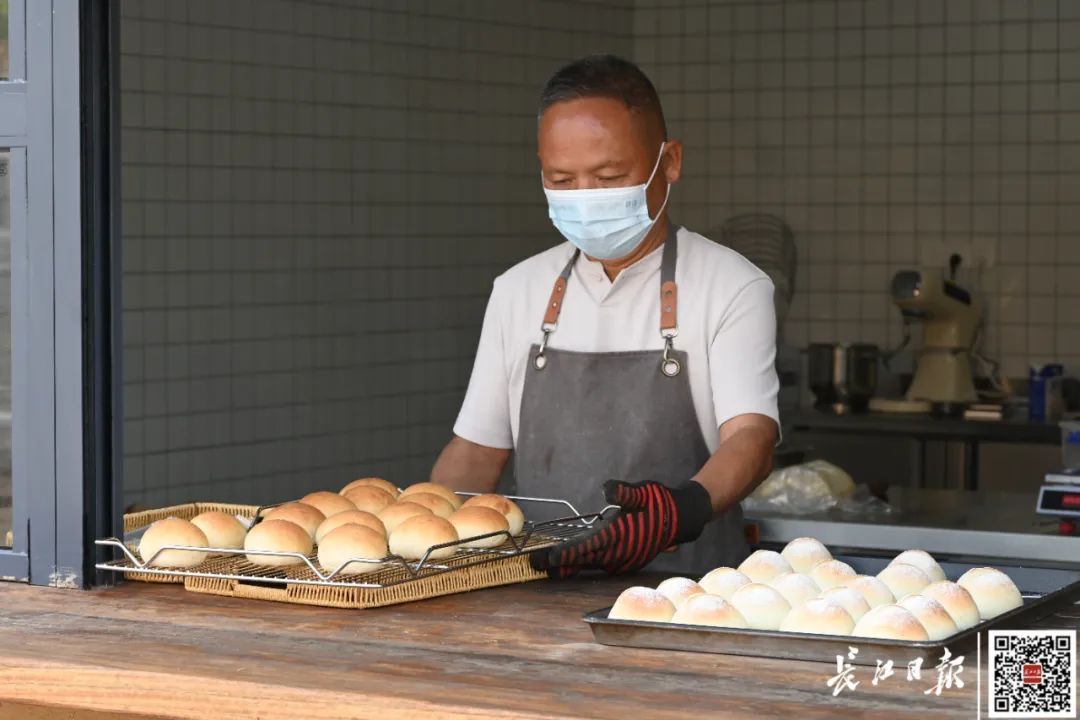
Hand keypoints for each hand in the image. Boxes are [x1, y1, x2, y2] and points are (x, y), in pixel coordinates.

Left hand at [530, 480, 712, 577]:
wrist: (681, 518)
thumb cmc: (659, 502)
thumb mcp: (642, 491)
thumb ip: (625, 491)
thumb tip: (608, 489)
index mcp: (616, 537)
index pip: (581, 549)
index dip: (560, 555)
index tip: (541, 559)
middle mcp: (617, 553)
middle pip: (580, 562)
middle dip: (557, 564)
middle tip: (533, 565)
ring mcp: (622, 559)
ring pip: (589, 565)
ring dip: (569, 565)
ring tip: (548, 565)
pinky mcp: (626, 560)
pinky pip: (598, 564)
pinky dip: (583, 563)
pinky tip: (572, 561)